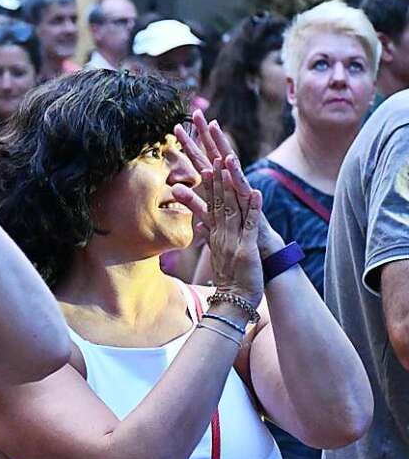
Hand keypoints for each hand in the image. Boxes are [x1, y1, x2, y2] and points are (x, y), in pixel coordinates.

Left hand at [174, 110, 280, 255]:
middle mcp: (231, 184)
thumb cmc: (238, 234)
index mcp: (219, 187)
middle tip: (195, 113)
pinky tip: (229, 160)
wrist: (261, 252)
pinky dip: (236, 173)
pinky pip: (242, 185)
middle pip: (214, 155)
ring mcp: (241, 191)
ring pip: (230, 163)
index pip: (201, 161)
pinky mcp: (251, 203)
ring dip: (222, 145)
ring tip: (214, 126)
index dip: (189, 146)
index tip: (176, 128)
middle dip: (204, 134)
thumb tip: (178, 196)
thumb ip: (196, 207)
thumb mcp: (212, 220)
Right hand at [174, 155, 263, 305]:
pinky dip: (253, 208)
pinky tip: (256, 192)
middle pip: (217, 202)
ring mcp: (233, 240)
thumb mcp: (217, 256)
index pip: (210, 206)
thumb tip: (202, 224)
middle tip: (215, 156)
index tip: (207, 167)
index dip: (209, 186)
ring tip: (230, 165)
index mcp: (215, 236)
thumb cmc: (229, 281)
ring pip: (231, 208)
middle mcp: (221, 235)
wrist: (232, 302)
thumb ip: (211, 238)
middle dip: (217, 178)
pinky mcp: (246, 249)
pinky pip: (250, 225)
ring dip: (230, 185)